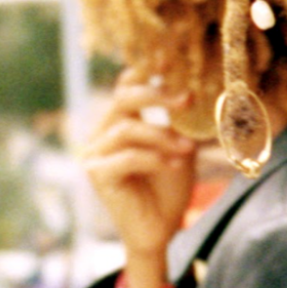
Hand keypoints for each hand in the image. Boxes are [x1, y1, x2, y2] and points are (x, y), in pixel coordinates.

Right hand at [83, 73, 197, 276]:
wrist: (159, 232)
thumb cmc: (168, 191)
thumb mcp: (179, 149)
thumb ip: (177, 122)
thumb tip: (191, 87)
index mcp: (119, 124)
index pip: (126, 87)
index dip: (146, 69)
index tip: (169, 54)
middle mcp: (101, 135)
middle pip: (123, 99)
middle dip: (156, 94)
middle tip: (187, 98)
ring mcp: (95, 155)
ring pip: (127, 128)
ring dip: (162, 136)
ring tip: (187, 149)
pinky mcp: (97, 176)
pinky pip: (127, 156)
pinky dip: (154, 158)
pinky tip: (174, 166)